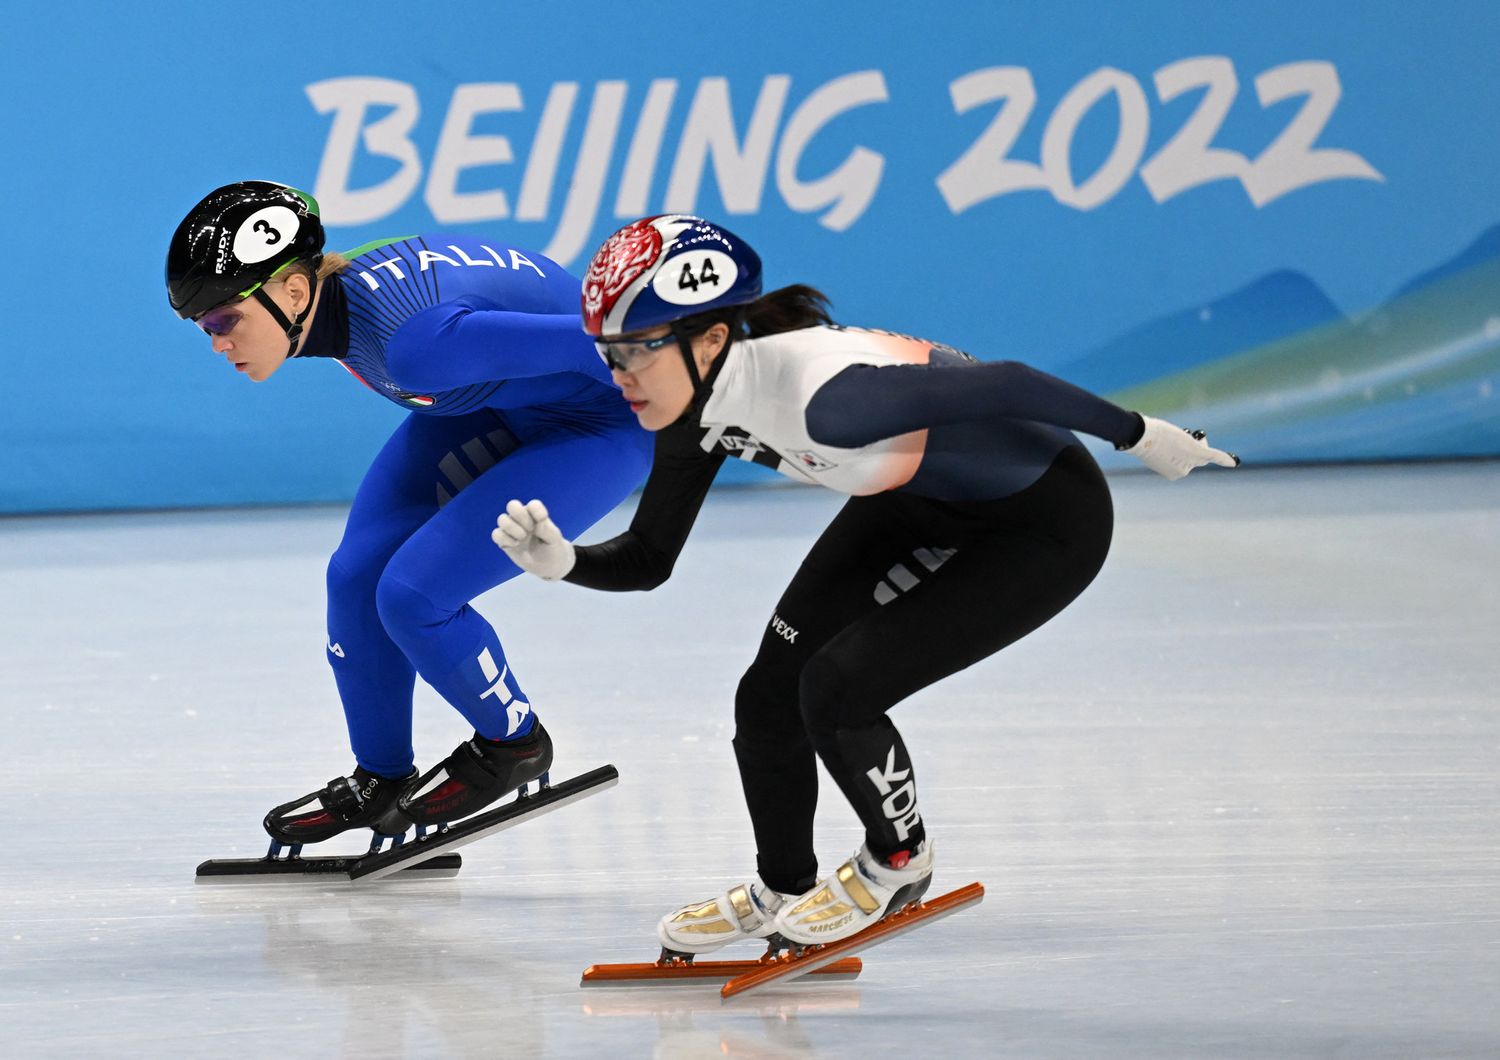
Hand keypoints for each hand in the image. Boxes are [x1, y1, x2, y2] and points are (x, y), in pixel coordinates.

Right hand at [492, 499, 575, 579]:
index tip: (543, 521)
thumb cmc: (552, 548)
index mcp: (536, 514)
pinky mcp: (504, 541)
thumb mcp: (555, 540)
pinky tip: (515, 545)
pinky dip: (505, 539)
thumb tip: (536, 524)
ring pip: (502, 519)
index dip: (537, 511)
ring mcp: (512, 529)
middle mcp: (522, 518)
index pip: (533, 505)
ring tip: (522, 538)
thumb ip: (547, 530)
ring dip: (513, 528)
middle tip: (530, 529)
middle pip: (512, 505)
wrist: (547, 565)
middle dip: (521, 517)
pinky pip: (496, 534)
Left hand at [1122, 416, 1239, 479]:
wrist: (1143, 437)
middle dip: (1192, 447)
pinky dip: (1224, 458)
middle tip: (1180, 435)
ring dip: (1198, 442)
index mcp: (1173, 474)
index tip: (1176, 448)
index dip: (1183, 453)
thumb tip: (1173, 449)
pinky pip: (1214, 456)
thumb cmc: (1145, 441)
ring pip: (1202, 451)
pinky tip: (1233, 462)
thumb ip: (1168, 453)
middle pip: (1196, 458)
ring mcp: (1191, 462)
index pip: (1186, 464)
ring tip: (1180, 434)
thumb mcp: (1156, 450)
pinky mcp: (1197, 452)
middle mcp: (1183, 472)